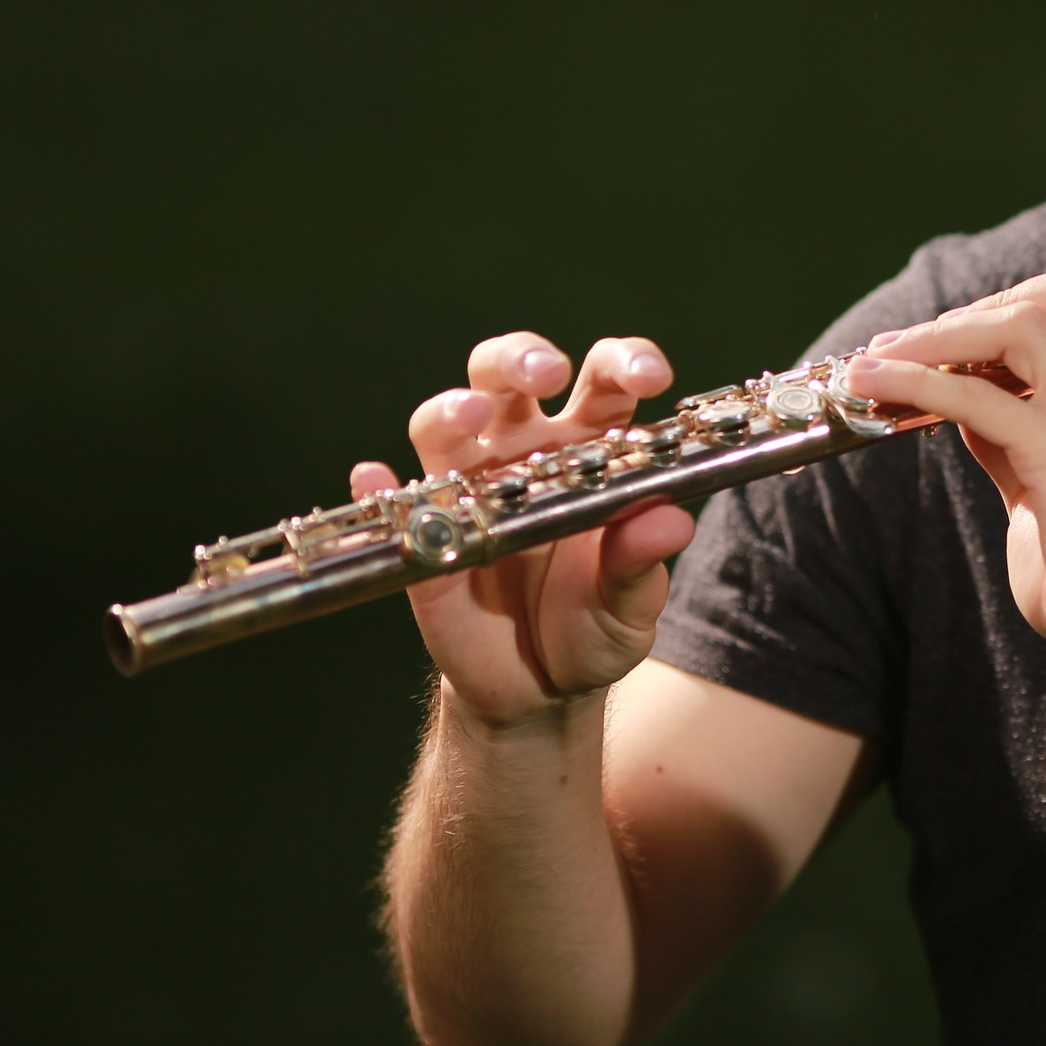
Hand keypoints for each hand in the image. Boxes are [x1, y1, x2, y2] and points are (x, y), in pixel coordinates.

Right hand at [352, 333, 695, 728]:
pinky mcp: (423, 534)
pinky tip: (376, 478)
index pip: (606, 382)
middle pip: (511, 375)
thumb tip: (669, 522)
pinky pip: (391, 501)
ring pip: (446, 422)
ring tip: (472, 415)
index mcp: (590, 452)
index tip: (647, 376)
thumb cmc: (594, 626)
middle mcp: (524, 453)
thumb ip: (642, 563)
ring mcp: (467, 488)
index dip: (624, 363)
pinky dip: (378, 486)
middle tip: (546, 372)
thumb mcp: (630, 603)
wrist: (541, 688)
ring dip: (453, 408)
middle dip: (524, 358)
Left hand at [837, 262, 1045, 670]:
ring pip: (1022, 322)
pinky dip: (914, 380)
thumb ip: (1015, 433)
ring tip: (884, 355)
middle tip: (932, 338)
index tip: (992, 321)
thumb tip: (961, 398)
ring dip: (943, 331)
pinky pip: (975, 397)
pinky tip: (874, 384)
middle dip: (998, 296)